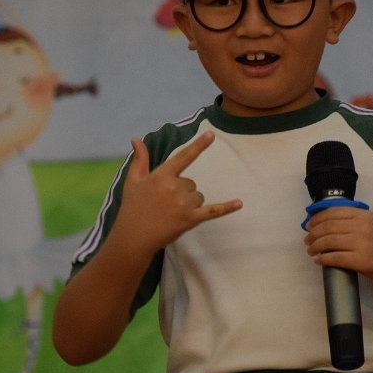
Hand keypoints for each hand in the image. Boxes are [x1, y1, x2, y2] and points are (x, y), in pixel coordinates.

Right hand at [115, 131, 241, 252]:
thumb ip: (139, 159)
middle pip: (191, 183)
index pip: (184, 156)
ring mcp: (184, 204)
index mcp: (161, 175)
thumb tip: (136, 139)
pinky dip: (227, 208)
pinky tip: (240, 203)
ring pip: (198, 196)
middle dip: (182, 192)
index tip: (212, 134)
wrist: (133, 237)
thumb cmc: (132, 208)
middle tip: (165, 204)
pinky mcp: (191, 219)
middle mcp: (174, 187)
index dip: (199, 145)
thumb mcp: (133, 181)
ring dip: (190, 203)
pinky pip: (213, 211)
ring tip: (171, 214)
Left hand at [303, 205, 372, 284]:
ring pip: (328, 242)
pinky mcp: (361, 260)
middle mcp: (361, 226)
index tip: (308, 226)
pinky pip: (335, 258)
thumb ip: (352, 221)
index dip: (316, 219)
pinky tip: (318, 260)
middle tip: (307, 241)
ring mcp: (361, 243)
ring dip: (315, 247)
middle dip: (313, 234)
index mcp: (362, 215)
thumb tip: (323, 224)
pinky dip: (323, 259)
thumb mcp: (371, 224)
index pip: (333, 212)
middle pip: (328, 227)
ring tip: (311, 251)